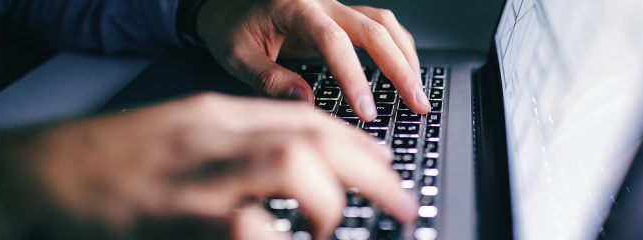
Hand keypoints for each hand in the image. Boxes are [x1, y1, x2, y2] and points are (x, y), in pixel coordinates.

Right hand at [0, 93, 416, 238]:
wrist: (45, 172)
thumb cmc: (119, 159)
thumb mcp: (188, 133)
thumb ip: (244, 140)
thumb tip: (308, 157)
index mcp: (219, 116)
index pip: (308, 119)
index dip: (358, 144)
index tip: (387, 166)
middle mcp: (214, 137)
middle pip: (312, 137)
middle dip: (370, 171)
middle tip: (401, 202)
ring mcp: (195, 174)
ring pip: (288, 165)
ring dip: (328, 200)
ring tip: (334, 228)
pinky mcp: (174, 217)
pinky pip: (246, 226)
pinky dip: (280, 239)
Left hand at [196, 0, 431, 120]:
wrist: (225, 2)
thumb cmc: (229, 26)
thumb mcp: (237, 56)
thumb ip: (270, 79)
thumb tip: (306, 103)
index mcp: (294, 9)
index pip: (334, 42)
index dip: (354, 77)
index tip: (366, 110)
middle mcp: (321, 2)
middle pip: (373, 29)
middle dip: (400, 69)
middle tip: (415, 104)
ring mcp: (334, 6)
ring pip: (383, 23)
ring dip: (405, 57)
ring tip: (417, 92)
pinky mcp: (340, 15)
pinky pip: (379, 25)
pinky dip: (397, 46)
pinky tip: (405, 69)